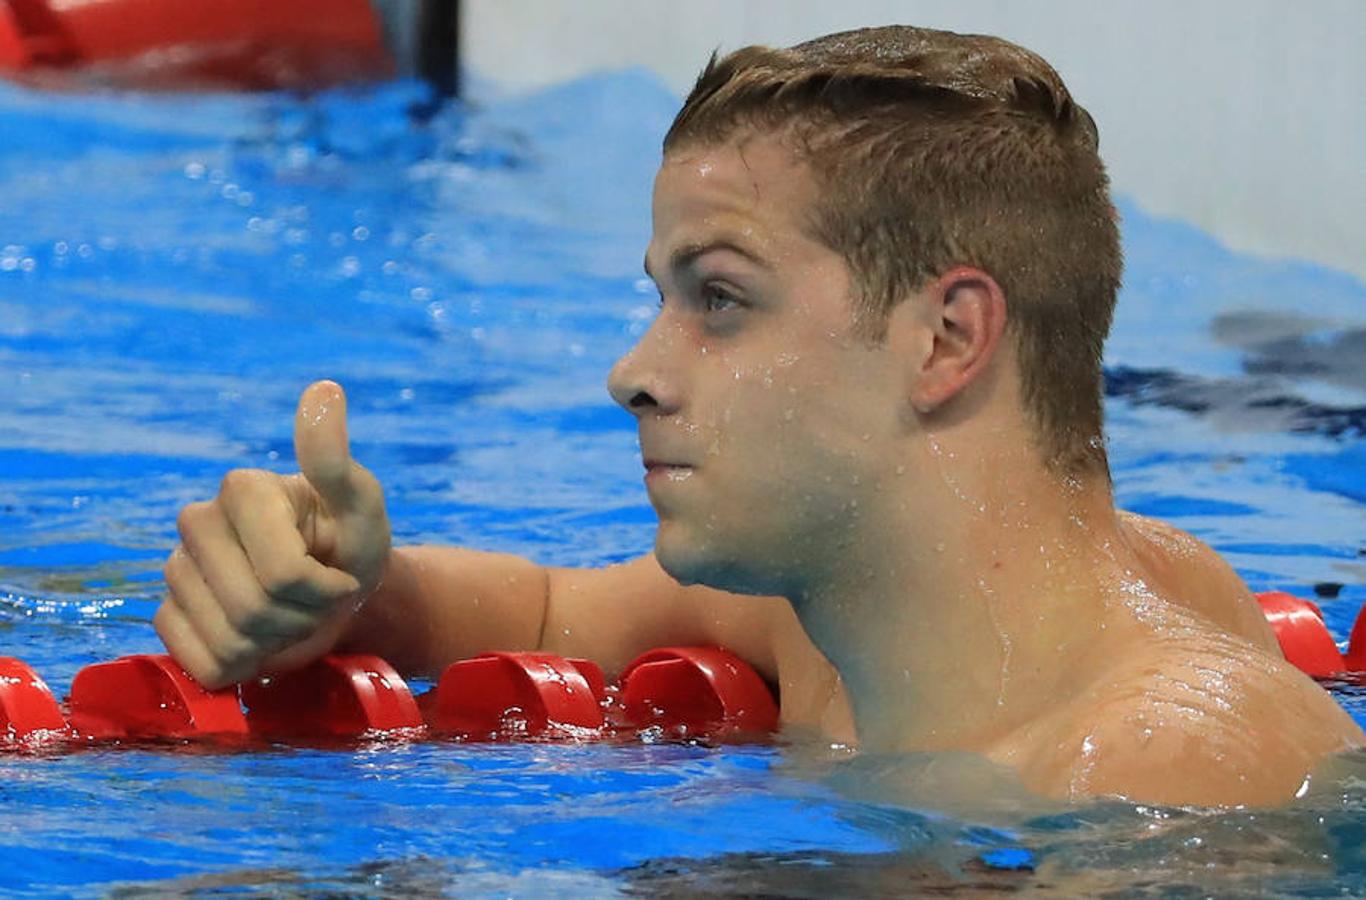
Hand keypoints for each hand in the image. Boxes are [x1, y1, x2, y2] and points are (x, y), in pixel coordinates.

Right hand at [155, 380, 390, 688]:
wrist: (337, 595)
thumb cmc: (353, 545)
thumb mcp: (361, 506)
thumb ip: (336, 460)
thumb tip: (324, 390)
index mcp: (240, 487)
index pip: (285, 575)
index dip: (325, 590)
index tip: (342, 572)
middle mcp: (195, 522)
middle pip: (254, 610)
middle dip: (303, 618)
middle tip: (318, 598)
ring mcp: (175, 570)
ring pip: (230, 640)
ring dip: (278, 642)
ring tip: (292, 614)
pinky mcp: (167, 616)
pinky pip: (203, 662)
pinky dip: (244, 664)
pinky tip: (260, 637)